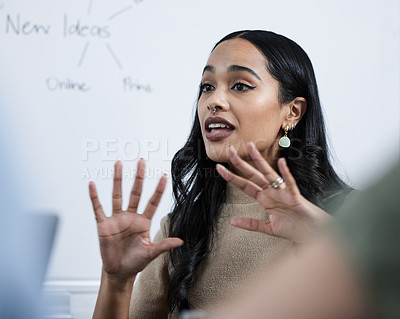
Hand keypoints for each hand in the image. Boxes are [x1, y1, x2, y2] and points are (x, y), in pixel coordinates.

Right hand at [89, 159, 182, 281]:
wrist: (119, 271)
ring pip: (117, 195)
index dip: (158, 190)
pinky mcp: (103, 225)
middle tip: (141, 162)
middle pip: (135, 193)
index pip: (152, 202)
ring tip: (118, 164)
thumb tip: (180, 241)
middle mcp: (130, 216)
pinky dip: (95, 197)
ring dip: (118, 180)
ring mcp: (116, 219)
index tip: (164, 176)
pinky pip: (98, 208)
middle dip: (138, 177)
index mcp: (143, 222)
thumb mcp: (151, 253)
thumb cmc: (135, 262)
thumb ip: (163, 245)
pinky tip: (92, 185)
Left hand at [216, 142, 330, 242]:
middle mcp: (272, 192)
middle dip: (241, 163)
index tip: (219, 168)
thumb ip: (251, 224)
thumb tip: (232, 221)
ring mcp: (283, 192)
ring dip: (260, 160)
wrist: (312, 234)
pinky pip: (290, 183)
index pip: (245, 185)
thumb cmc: (294, 228)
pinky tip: (281, 163)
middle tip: (230, 150)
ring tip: (251, 147)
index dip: (232, 177)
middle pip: (253, 175)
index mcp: (264, 198)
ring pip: (269, 173)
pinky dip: (285, 173)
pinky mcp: (295, 196)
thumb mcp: (268, 228)